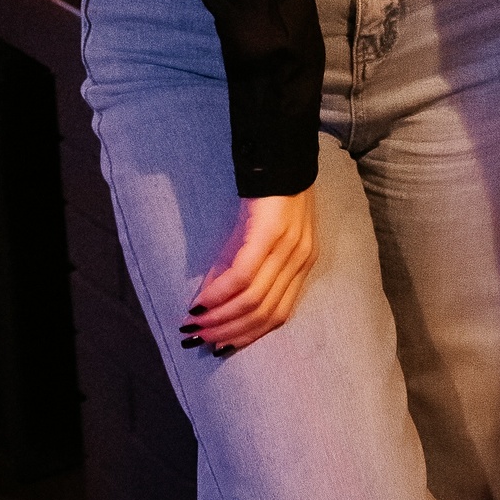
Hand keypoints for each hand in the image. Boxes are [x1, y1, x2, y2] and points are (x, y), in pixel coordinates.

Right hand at [179, 190, 317, 354]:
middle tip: (200, 339)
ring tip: (195, 325)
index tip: (220, 346)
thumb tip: (211, 304)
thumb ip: (241, 269)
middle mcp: (301, 260)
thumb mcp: (259, 237)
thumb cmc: (270, 195)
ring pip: (253, 300)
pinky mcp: (270, 234)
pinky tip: (202, 301)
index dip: (247, 336)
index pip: (279, 315)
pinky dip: (220, 293)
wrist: (279, 153)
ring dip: (221, 318)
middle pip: (265, 313)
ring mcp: (289, 248)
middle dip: (229, 331)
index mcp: (304, 264)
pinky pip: (243, 275)